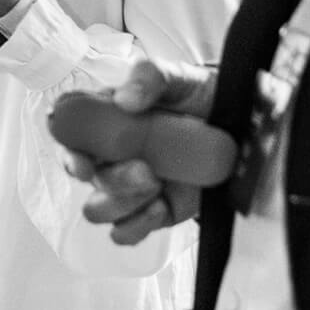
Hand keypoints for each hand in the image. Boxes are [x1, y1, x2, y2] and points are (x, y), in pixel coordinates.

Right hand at [62, 59, 216, 246]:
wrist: (242, 130)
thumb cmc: (202, 97)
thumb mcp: (179, 77)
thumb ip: (150, 77)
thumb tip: (125, 99)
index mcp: (108, 119)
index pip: (69, 135)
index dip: (67, 149)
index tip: (81, 161)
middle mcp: (112, 155)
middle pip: (85, 179)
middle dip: (112, 179)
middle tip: (146, 170)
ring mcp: (130, 186)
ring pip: (98, 209)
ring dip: (122, 202)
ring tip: (156, 184)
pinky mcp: (150, 212)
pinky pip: (125, 233)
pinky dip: (138, 225)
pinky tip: (162, 206)